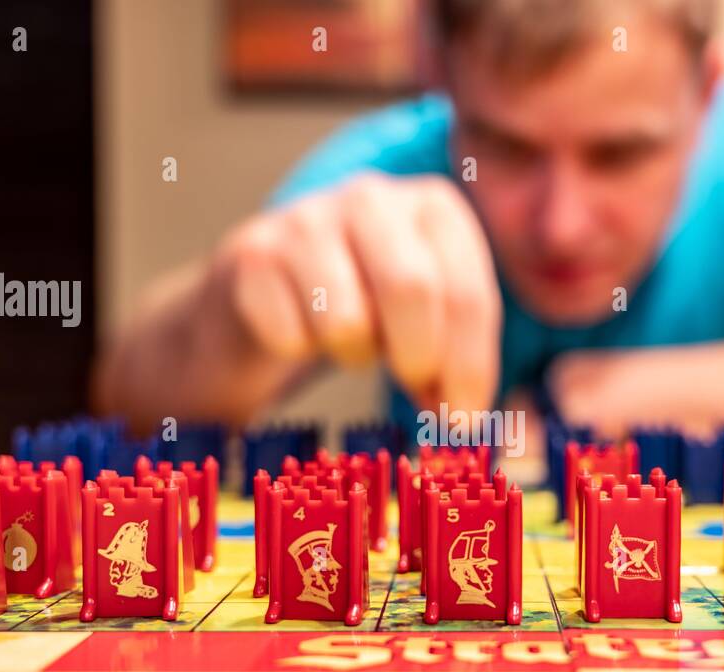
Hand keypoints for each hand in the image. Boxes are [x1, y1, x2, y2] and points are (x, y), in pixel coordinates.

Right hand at [220, 172, 501, 413]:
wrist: (266, 289)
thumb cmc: (367, 303)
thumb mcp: (430, 316)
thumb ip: (457, 356)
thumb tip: (464, 418)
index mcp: (436, 209)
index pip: (467, 295)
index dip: (469, 368)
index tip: (461, 420)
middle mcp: (374, 199)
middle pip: (411, 291)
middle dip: (417, 358)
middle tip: (412, 384)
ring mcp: (308, 219)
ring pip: (347, 321)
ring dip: (353, 353)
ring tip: (350, 337)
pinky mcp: (254, 253)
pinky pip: (290, 336)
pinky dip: (298, 349)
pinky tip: (299, 327)